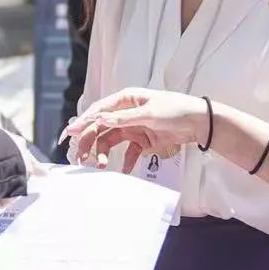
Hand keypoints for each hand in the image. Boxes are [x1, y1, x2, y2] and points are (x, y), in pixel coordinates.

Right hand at [65, 88, 208, 168]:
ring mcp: (133, 127)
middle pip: (100, 127)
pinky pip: (128, 152)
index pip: (99, 110)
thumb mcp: (149, 113)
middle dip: (89, 141)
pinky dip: (126, 161)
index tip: (70, 132)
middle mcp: (126, 113)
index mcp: (126, 100)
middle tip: (80, 157)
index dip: (83, 121)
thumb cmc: (175, 110)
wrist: (198, 123)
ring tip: (101, 165)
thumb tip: (99, 118)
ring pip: (111, 141)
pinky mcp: (142, 141)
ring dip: (104, 153)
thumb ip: (123, 118)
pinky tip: (125, 170)